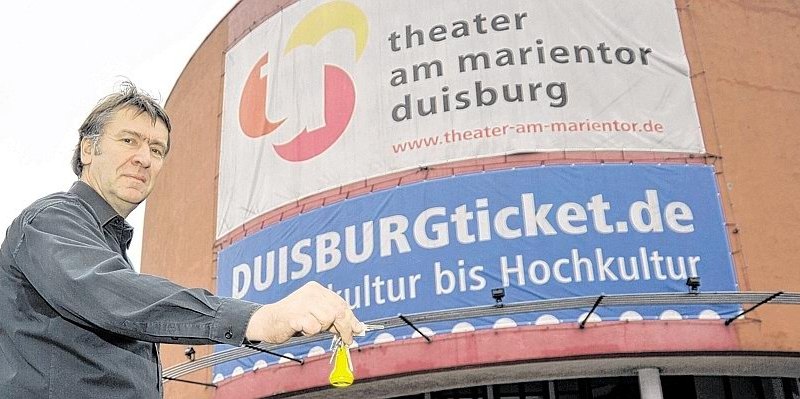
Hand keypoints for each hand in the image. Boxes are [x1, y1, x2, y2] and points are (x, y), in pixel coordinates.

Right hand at [245, 281, 363, 344]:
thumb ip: (334, 321)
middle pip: (338, 310)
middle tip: (347, 339)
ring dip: (321, 328)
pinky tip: (300, 328)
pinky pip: (313, 327)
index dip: (351, 319)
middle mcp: (311, 292)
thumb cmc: (293, 320)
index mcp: (317, 290)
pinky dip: (310, 332)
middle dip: (345, 327)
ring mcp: (303, 302)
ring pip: (327, 319)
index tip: (358, 330)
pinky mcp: (295, 314)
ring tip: (308, 327)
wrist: (267, 322)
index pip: (341, 303)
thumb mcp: (316, 317)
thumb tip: (356, 328)